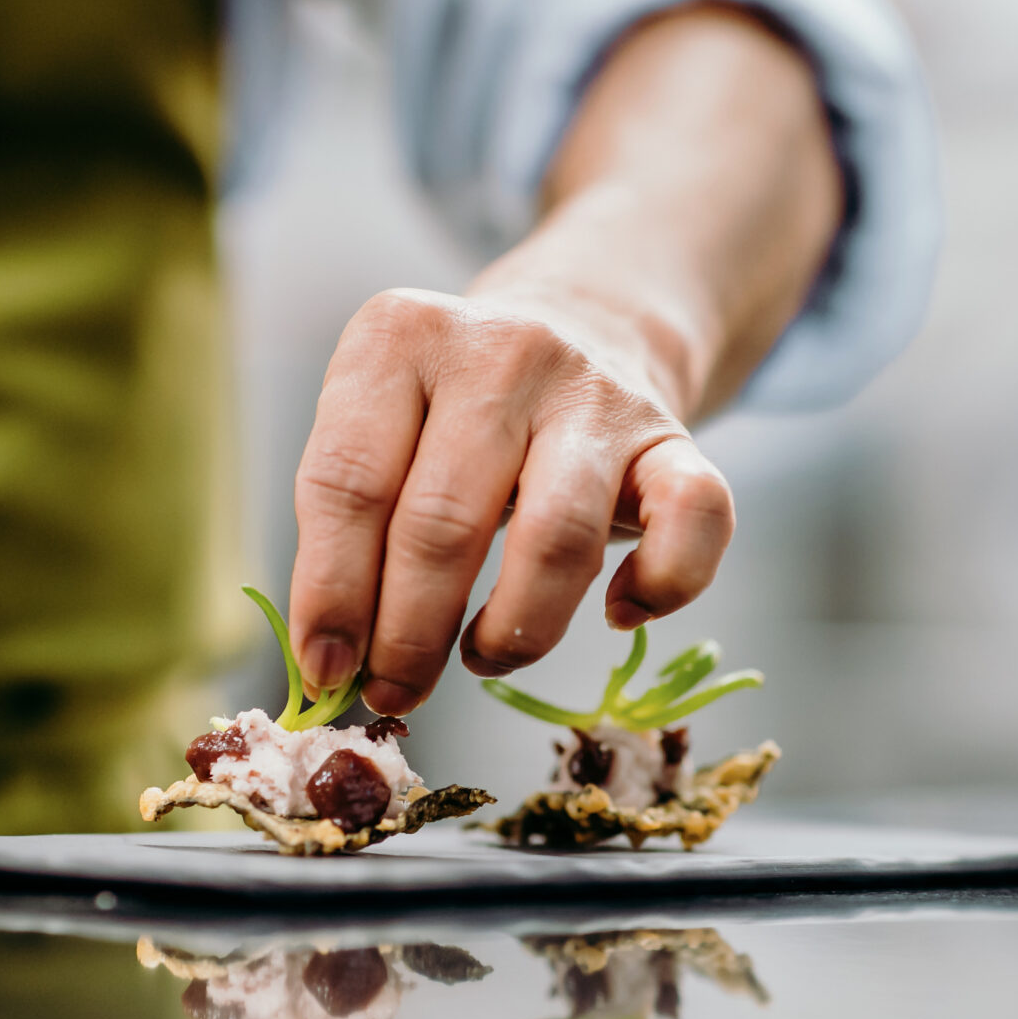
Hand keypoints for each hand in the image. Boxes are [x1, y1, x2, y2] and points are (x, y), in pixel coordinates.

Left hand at [284, 3, 841, 713]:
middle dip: (408, 636)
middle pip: (442, 525)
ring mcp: (595, 392)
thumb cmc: (452, 411)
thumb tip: (328, 665)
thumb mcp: (379, 430)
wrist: (580, 324)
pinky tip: (618, 614)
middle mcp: (500, 351)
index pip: (347, 485)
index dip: (330, 595)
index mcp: (399, 337)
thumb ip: (344, 529)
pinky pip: (695, 521)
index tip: (322, 670)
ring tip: (481, 658)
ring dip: (512, 630)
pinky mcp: (675, 437)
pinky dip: (660, 587)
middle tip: (395, 693)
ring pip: (558, 539)